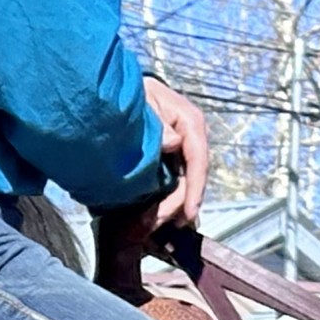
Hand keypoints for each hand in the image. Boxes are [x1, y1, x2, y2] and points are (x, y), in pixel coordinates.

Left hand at [144, 77, 208, 231]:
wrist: (122, 92)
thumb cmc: (133, 94)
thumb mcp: (143, 101)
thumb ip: (156, 122)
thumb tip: (173, 142)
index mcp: (189, 122)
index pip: (197, 158)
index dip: (195, 188)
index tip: (189, 213)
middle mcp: (189, 138)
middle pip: (191, 179)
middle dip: (176, 206)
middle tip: (156, 225)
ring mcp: (179, 150)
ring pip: (181, 185)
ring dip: (168, 208)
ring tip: (148, 226)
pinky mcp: (168, 160)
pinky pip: (170, 184)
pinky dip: (161, 202)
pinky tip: (150, 217)